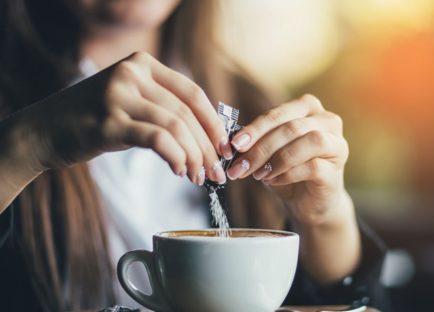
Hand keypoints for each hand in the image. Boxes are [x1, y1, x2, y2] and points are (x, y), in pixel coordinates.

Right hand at [13, 52, 231, 184]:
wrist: (44, 130)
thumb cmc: (94, 120)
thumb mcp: (130, 101)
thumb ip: (163, 107)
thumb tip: (208, 137)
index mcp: (143, 64)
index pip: (193, 93)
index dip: (214, 123)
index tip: (225, 148)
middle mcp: (132, 73)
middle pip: (187, 114)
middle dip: (207, 147)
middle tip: (216, 172)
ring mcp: (119, 95)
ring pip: (176, 127)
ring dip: (194, 157)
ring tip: (199, 177)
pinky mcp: (109, 122)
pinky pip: (158, 139)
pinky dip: (176, 157)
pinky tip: (180, 171)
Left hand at [226, 94, 349, 225]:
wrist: (308, 202)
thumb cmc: (287, 171)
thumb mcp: (268, 152)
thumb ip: (256, 142)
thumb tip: (232, 142)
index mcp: (308, 108)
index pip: (279, 114)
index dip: (255, 129)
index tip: (235, 145)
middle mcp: (327, 121)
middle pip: (292, 127)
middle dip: (262, 147)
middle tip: (241, 166)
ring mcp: (337, 144)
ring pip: (309, 141)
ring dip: (277, 159)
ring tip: (258, 174)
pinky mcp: (337, 169)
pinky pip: (313, 166)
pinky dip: (288, 174)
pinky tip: (272, 181)